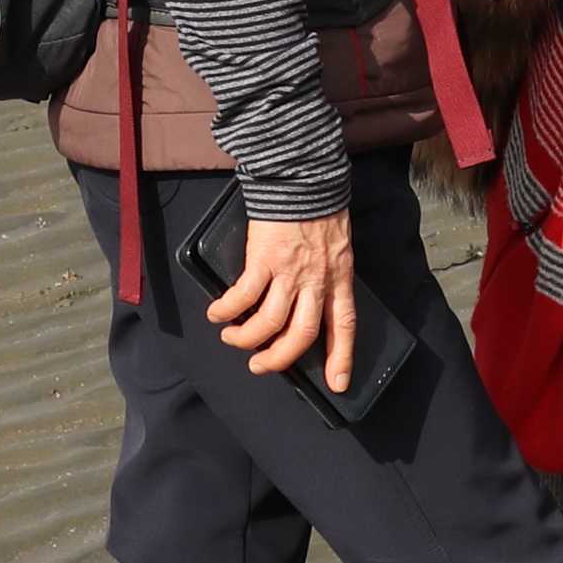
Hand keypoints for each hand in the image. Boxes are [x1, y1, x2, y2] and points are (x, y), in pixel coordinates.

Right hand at [207, 207, 358, 393]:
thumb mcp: (338, 246)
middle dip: (279, 358)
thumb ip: (328, 274)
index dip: (341, 357)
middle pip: (302, 335)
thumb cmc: (319, 208)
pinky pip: (243, 295)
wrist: (302, 178)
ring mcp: (289, 272)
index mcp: (339, 278)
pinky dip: (228, 309)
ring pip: (269, 323)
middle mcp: (316, 281)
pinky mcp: (263, 259)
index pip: (344, 326)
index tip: (337, 384)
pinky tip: (218, 312)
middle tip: (261, 365)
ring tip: (232, 337)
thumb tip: (311, 298)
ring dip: (247, 337)